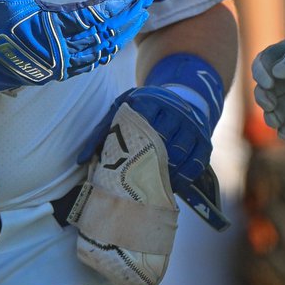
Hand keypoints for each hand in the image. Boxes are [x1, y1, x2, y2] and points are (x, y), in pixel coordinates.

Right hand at [0, 0, 150, 103]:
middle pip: (107, 33)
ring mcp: (62, 64)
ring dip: (124, 34)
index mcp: (52, 26)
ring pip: (104, 51)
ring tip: (139, 18)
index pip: (96, 14)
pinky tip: (117, 40)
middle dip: (129, 16)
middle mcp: (62, 49)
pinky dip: (109, 50)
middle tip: (146, 2)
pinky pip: (92, 63)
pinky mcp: (59, 72)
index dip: (116, 3)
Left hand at [79, 86, 212, 192]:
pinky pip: (196, 163)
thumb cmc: (142, 110)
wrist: (178, 99)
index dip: (134, 147)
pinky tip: (172, 185)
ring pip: (181, 153)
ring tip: (153, 186)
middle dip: (150, 163)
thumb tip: (80, 160)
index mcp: (151, 101)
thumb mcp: (120, 111)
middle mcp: (175, 111)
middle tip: (136, 182)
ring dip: (167, 173)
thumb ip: (101, 133)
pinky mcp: (204, 141)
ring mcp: (192, 126)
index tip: (125, 164)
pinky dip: (185, 177)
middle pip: (163, 141)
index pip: (143, 125)